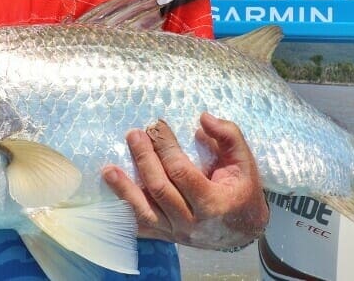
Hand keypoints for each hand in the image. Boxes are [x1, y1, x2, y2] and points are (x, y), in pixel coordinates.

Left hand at [102, 113, 268, 249]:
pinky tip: (111, 196)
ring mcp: (176, 232)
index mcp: (213, 203)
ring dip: (124, 189)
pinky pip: (141, 226)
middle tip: (134, 134)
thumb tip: (203, 118)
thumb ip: (228, 136)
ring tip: (108, 169)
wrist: (243, 230)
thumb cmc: (243, 190)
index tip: (157, 126)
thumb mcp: (245, 161)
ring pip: (144, 211)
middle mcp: (192, 222)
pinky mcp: (166, 236)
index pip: (181, 172)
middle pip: (160, 188)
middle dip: (144, 159)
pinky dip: (124, 212)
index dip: (166, 147)